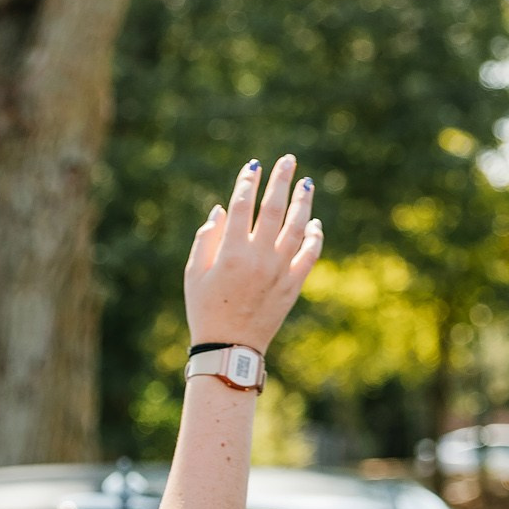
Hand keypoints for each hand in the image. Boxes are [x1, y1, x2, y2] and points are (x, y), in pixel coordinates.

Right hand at [185, 154, 322, 354]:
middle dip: (281, 180)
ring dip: (302, 202)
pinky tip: (314, 224)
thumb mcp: (194, 274)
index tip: (254, 165)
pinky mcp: (293, 285)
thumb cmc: (205, 309)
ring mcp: (279, 271)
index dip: (249, 181)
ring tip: (306, 183)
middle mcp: (259, 257)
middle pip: (273, 208)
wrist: (229, 348)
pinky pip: (309, 255)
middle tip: (288, 159)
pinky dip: (313, 237)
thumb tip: (221, 209)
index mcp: (231, 252)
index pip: (243, 205)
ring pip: (296, 227)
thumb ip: (206, 239)